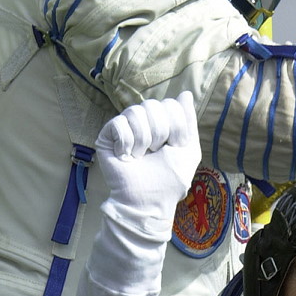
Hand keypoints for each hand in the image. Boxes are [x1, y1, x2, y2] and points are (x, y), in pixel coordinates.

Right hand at [96, 92, 200, 217]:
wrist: (148, 201)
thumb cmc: (169, 181)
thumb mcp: (188, 151)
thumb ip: (189, 122)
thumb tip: (185, 94)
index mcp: (162, 122)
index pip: (171, 104)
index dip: (177, 127)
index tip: (174, 146)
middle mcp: (143, 122)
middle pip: (153, 105)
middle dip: (160, 132)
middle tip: (156, 153)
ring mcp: (124, 127)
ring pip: (135, 112)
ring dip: (144, 139)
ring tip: (141, 156)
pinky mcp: (107, 136)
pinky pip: (119, 123)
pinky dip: (127, 143)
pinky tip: (127, 156)